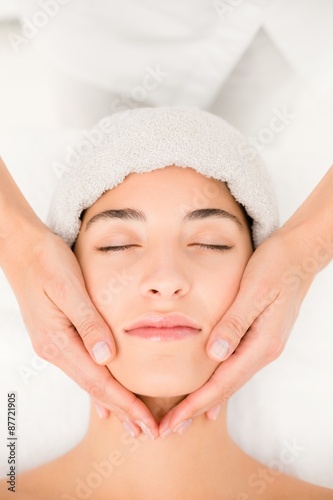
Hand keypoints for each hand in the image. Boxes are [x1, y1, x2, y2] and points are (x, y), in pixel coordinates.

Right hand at [2, 223, 158, 438]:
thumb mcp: (69, 287)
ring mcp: (55, 344)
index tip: (148, 422)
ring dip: (113, 401)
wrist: (22, 248)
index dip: (125, 404)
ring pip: (90, 380)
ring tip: (135, 420)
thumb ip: (88, 323)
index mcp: (58, 341)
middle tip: (149, 431)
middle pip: (94, 388)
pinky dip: (100, 385)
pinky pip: (83, 367)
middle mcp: (55, 349)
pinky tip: (106, 397)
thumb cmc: (46, 261)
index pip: (98, 382)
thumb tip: (107, 358)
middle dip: (123, 411)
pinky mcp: (59, 335)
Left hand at [158, 221, 331, 436]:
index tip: (172, 422)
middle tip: (168, 430)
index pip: (223, 382)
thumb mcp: (253, 290)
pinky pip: (234, 367)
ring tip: (182, 416)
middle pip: (225, 388)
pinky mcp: (258, 337)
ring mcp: (263, 345)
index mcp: (262, 343)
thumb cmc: (276, 266)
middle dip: (196, 410)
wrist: (298, 255)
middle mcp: (264, 350)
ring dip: (205, 399)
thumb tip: (214, 355)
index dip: (195, 404)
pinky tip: (210, 393)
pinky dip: (218, 382)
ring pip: (229, 380)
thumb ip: (234, 323)